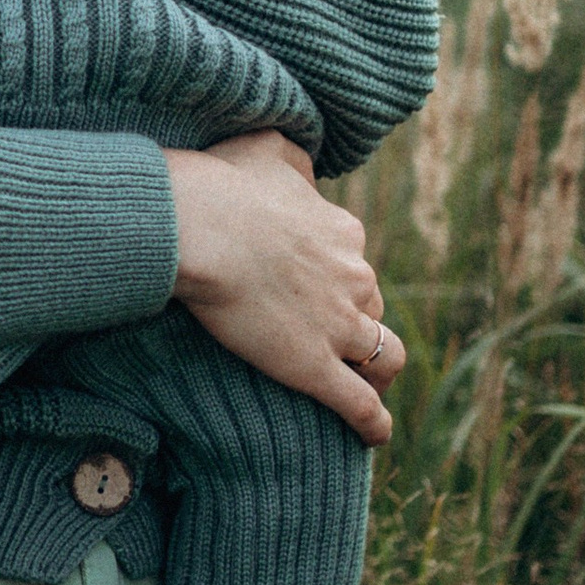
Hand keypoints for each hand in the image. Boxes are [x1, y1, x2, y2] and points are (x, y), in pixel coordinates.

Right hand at [162, 130, 406, 445]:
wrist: (201, 227)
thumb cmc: (223, 184)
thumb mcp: (268, 148)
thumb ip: (293, 158)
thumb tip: (302, 162)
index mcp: (343, 233)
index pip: (354, 261)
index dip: (336, 277)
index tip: (311, 286)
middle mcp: (354, 278)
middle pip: (373, 309)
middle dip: (358, 323)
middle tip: (328, 337)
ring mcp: (339, 326)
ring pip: (383, 357)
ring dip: (377, 372)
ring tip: (361, 385)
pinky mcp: (316, 366)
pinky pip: (361, 404)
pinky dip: (373, 423)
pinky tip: (372, 437)